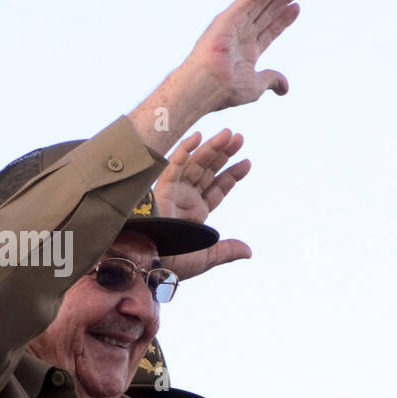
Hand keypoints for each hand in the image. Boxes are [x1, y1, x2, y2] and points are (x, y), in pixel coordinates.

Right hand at [129, 0, 301, 151]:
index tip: (297, 7)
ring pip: (260, 2)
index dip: (283, 18)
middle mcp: (241, 34)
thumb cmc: (227, 89)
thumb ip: (271, 80)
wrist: (210, 86)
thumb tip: (284, 88)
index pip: (270, 29)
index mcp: (248, 50)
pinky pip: (249, 0)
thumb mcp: (256, 85)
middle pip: (267, 12)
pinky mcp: (229, 17)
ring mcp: (234, 25)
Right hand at [154, 129, 252, 279]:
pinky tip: (198, 136)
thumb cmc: (172, 263)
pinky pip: (174, 166)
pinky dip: (184, 151)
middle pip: (208, 171)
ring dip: (211, 148)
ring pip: (195, 164)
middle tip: (239, 137)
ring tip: (229, 134)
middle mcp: (184, 198)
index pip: (217, 188)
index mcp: (195, 213)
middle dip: (224, 154)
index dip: (232, 174)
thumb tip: (248, 251)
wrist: (148, 263)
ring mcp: (173, 191)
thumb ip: (226, 251)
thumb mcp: (206, 257)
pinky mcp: (161, 188)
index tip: (248, 162)